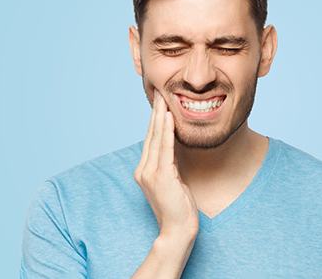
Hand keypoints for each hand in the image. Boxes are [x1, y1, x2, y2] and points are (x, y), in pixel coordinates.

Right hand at [134, 89, 198, 238]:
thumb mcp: (172, 180)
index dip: (155, 119)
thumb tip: (174, 146)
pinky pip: (165, 148)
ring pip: (156, 138)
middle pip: (151, 134)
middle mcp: (143, 169)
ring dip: (160, 116)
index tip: (160, 101)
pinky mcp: (161, 176)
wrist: (177, 230)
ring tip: (163, 98)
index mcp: (144, 170)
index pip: (151, 139)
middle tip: (159, 91)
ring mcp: (150, 173)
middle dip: (156, 111)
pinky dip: (167, 131)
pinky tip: (169, 117)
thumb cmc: (178, 207)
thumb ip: (169, 163)